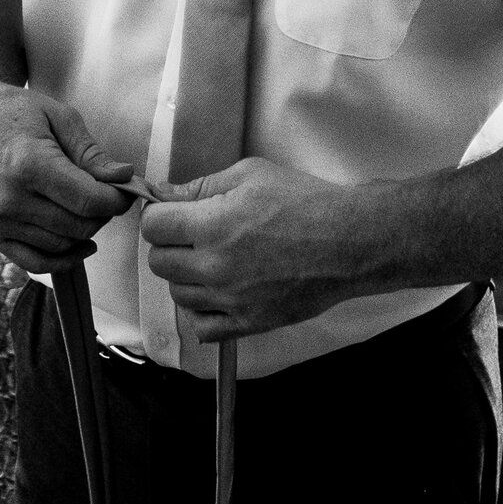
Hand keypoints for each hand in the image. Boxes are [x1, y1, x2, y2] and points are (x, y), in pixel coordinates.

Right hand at [0, 81, 134, 275]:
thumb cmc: (14, 112)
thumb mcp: (60, 118)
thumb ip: (92, 153)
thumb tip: (125, 178)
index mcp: (28, 164)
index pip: (88, 200)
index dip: (117, 200)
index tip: (125, 190)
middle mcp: (8, 198)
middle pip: (79, 225)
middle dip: (103, 213)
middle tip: (107, 194)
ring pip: (62, 245)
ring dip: (84, 230)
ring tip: (85, 205)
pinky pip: (35, 262)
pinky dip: (63, 259)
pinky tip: (81, 245)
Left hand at [140, 158, 370, 341]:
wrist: (350, 241)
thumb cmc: (306, 202)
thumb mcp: (251, 175)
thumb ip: (202, 186)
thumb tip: (164, 194)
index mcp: (211, 225)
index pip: (152, 226)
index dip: (159, 215)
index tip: (171, 213)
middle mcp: (215, 266)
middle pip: (159, 262)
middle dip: (170, 245)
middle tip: (193, 235)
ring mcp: (231, 299)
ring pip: (179, 295)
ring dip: (187, 277)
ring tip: (212, 261)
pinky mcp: (250, 322)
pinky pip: (204, 328)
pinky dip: (204, 312)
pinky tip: (219, 293)